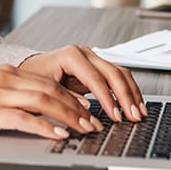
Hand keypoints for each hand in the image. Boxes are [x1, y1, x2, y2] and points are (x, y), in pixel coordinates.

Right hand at [0, 65, 101, 138]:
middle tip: (92, 121)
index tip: (86, 107)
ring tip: (83, 128)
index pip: (47, 81)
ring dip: (68, 116)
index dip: (71, 95)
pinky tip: (58, 133)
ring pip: (43, 102)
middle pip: (51, 90)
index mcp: (7, 72)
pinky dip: (45, 126)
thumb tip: (38, 103)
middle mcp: (6, 79)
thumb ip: (12, 90)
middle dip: (76, 107)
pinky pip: (24, 119)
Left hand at [20, 45, 146, 123]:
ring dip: (132, 93)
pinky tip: (134, 105)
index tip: (116, 116)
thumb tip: (87, 111)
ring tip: (139, 113)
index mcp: (71, 55)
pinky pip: (118, 77)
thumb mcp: (45, 89)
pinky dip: (128, 91)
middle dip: (126, 96)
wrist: (31, 68)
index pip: (95, 78)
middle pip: (113, 73)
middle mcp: (85, 53)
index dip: (108, 98)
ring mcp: (93, 58)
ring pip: (120, 73)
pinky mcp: (97, 67)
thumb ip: (66, 99)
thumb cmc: (34, 78)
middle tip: (133, 116)